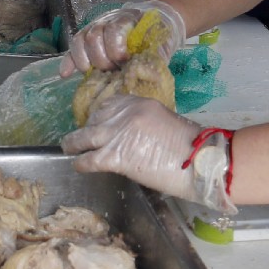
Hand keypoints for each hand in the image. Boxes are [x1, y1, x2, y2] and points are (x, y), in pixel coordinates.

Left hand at [61, 94, 232, 212]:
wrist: (200, 161)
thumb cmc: (190, 147)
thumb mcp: (163, 122)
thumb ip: (141, 123)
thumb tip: (125, 136)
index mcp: (138, 103)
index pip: (108, 105)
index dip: (99, 116)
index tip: (95, 124)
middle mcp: (124, 114)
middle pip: (94, 119)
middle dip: (87, 129)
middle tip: (80, 139)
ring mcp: (117, 134)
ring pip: (84, 137)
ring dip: (73, 144)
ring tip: (68, 148)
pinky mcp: (115, 156)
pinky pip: (88, 158)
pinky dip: (80, 163)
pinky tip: (78, 166)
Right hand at [63, 0, 184, 75]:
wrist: (155, 23)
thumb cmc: (156, 37)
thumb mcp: (160, 44)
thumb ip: (153, 57)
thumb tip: (146, 76)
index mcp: (126, 19)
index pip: (113, 31)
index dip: (117, 50)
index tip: (125, 63)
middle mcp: (106, 20)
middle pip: (93, 38)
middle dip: (102, 60)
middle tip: (113, 71)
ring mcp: (94, 28)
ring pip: (80, 42)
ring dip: (86, 62)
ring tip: (96, 74)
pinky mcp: (87, 39)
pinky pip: (73, 49)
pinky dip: (68, 62)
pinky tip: (65, 74)